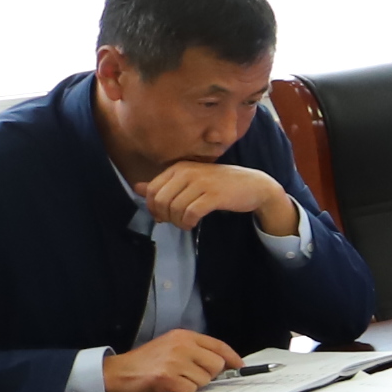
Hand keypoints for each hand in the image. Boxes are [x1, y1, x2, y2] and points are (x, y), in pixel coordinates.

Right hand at [105, 330, 241, 391]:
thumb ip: (195, 350)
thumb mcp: (171, 346)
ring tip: (175, 379)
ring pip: (205, 380)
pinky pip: (190, 390)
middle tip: (190, 375)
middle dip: (209, 374)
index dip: (233, 358)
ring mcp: (175, 361)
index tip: (240, 366)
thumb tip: (225, 363)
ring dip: (193, 384)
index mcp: (184, 336)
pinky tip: (169, 386)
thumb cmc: (146, 362)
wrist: (117, 371)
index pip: (219, 346)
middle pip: (217, 365)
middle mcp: (181, 345)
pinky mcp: (167, 377)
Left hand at [134, 162, 293, 233]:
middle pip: (160, 200)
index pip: (152, 190)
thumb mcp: (190, 179)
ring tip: (185, 224)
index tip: (162, 216)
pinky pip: (191, 213)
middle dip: (164, 216)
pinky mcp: (214, 195)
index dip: (152, 207)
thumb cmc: (220, 183)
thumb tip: (137, 188)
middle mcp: (188, 172)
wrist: (254, 185)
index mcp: (179, 167)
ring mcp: (201, 183)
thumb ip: (164, 184)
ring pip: (175, 208)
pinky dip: (188, 222)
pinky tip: (192, 224)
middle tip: (174, 222)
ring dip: (177, 222)